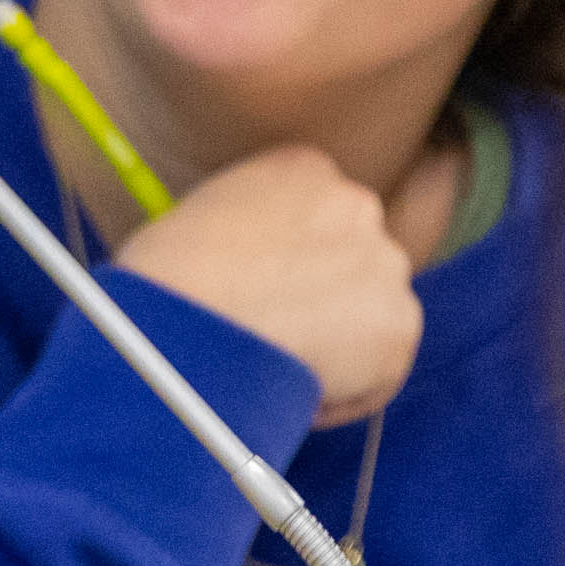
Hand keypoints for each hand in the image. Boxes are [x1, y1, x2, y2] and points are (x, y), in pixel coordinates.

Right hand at [110, 143, 421, 422]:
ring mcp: (384, 264)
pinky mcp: (399, 328)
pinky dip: (341, 397)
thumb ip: (247, 232)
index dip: (291, 265)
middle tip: (274, 339)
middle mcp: (356, 204)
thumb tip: (254, 281)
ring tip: (276, 372)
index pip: (319, 219)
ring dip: (334, 352)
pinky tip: (293, 396)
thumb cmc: (166, 275)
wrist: (185, 315)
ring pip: (369, 321)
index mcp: (304, 168)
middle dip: (322, 304)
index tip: (263, 297)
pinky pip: (377, 376)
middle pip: (352, 265)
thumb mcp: (201, 219)